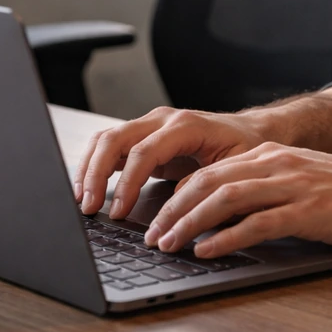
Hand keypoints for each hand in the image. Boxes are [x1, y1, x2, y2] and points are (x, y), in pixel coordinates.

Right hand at [74, 106, 271, 216]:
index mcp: (185, 126)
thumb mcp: (235, 169)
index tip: (118, 211)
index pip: (144, 151)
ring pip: (105, 139)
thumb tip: (177, 204)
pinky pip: (109, 146)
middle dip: (96, 174)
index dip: (127, 182)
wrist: (250, 132)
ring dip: (88, 169)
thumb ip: (206, 183)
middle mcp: (161, 120)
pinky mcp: (141, 137)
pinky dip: (93, 165)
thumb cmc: (245, 150)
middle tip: (88, 207)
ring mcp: (148, 125)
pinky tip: (87, 188)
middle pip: (115, 139)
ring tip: (81, 200)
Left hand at [141, 143, 331, 257]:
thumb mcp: (295, 181)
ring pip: (225, 199)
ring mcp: (290, 185)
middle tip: (152, 236)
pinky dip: (227, 237)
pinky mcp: (308, 210)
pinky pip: (258, 223)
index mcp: (267, 156)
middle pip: (207, 183)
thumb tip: (217, 216)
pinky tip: (207, 250)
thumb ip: (259, 191)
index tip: (155, 218)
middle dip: (173, 211)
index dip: (175, 196)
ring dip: (190, 223)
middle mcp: (273, 164)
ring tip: (170, 244)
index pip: (207, 172)